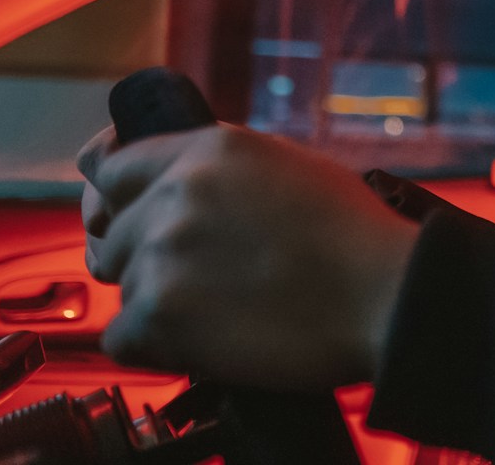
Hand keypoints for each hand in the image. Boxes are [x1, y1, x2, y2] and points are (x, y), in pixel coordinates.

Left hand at [77, 124, 418, 389]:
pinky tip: (204, 337)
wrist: (386, 297)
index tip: (115, 208)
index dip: (111, 191)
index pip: (107, 163)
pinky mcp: (159, 314)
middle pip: (112, 232)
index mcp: (209, 149)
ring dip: (158, 299)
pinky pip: (121, 337)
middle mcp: (176, 192)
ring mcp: (162, 252)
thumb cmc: (356, 239)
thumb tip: (172, 185)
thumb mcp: (289, 168)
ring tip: (219, 307)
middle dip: (144, 254)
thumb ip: (219, 169)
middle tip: (195, 275)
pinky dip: (155, 344)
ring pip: (122, 283)